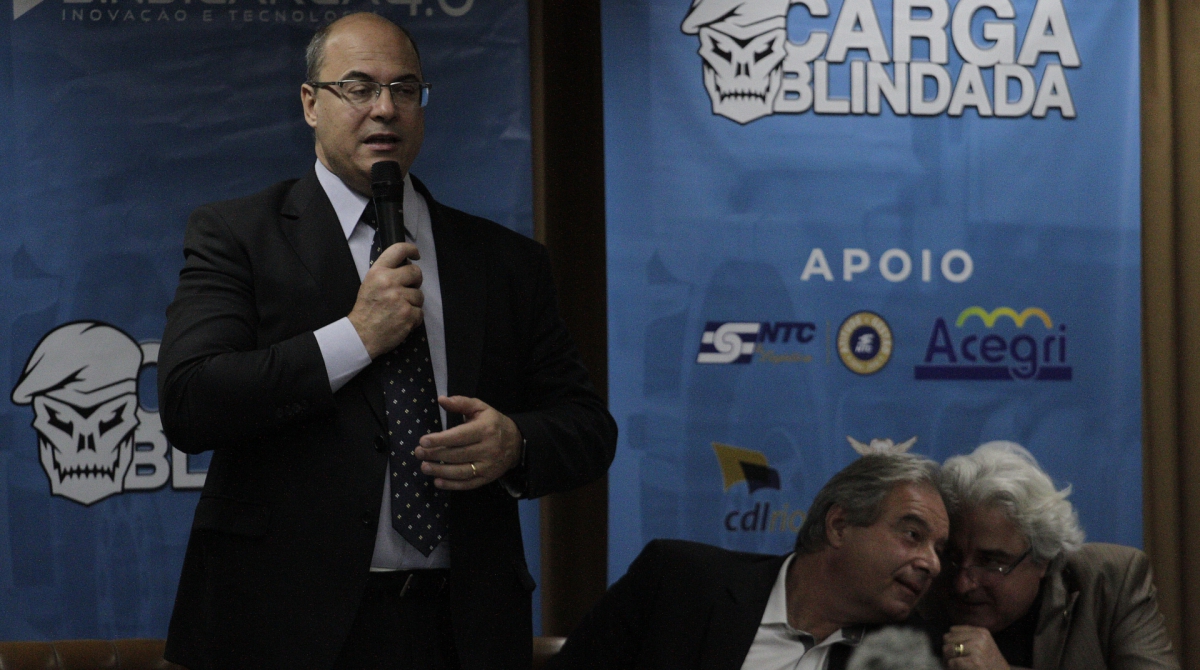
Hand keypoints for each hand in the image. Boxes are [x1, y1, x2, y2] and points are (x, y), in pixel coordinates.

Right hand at [347, 242, 422, 357]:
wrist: (361, 335)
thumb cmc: (366, 310)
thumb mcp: (370, 284)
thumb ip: (386, 273)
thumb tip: (407, 265)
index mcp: (378, 272)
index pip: (398, 250)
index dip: (411, 249)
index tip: (416, 254)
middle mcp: (389, 282)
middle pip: (416, 272)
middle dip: (415, 281)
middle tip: (407, 289)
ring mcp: (400, 298)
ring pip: (420, 295)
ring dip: (413, 302)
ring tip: (399, 309)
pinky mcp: (408, 314)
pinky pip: (420, 312)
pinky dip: (414, 318)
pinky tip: (401, 320)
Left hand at [414, 396, 521, 489]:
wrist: (517, 443)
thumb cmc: (493, 423)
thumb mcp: (480, 408)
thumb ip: (461, 403)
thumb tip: (441, 399)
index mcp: (485, 429)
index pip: (460, 436)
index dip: (440, 439)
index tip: (423, 441)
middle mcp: (488, 449)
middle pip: (457, 455)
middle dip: (435, 454)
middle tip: (418, 452)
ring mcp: (488, 466)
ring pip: (461, 471)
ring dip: (440, 471)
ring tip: (424, 466)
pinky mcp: (487, 478)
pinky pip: (468, 484)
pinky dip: (452, 485)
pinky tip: (437, 481)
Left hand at [943, 626, 1009, 669]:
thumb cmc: (989, 664)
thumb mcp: (983, 645)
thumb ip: (968, 638)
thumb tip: (946, 637)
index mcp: (981, 632)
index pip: (953, 630)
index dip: (951, 642)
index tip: (957, 652)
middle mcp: (979, 637)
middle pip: (947, 638)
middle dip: (948, 650)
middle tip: (956, 660)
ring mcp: (977, 648)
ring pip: (947, 649)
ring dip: (948, 659)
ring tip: (958, 665)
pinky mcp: (975, 661)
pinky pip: (952, 662)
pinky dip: (953, 668)